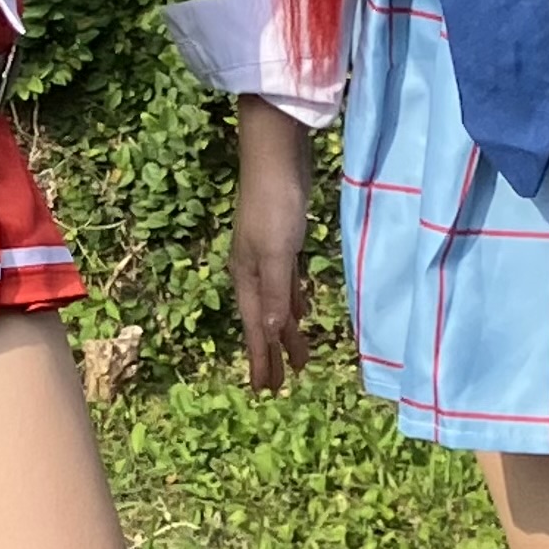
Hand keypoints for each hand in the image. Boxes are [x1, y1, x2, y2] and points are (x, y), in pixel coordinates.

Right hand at [231, 95, 314, 394]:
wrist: (276, 156)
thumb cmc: (276, 204)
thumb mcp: (277, 253)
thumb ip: (274, 293)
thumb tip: (267, 334)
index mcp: (247, 277)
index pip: (254, 328)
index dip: (261, 359)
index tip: (265, 391)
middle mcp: (253, 271)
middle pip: (263, 320)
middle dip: (271, 352)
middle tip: (280, 385)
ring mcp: (267, 256)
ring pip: (276, 304)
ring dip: (284, 330)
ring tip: (297, 356)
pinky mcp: (283, 241)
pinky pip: (287, 284)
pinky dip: (293, 301)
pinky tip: (302, 308)